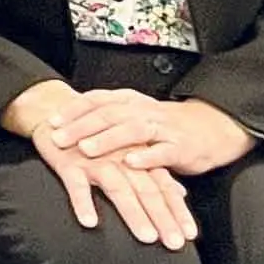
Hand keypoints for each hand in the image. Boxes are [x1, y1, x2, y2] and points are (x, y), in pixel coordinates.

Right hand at [27, 122, 199, 248]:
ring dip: (134, 213)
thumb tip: (180, 193)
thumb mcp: (126, 152)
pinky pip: (77, 184)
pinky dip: (83, 202)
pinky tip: (90, 221)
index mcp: (137, 159)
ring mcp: (95, 162)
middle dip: (162, 218)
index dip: (177, 211)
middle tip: (174, 243)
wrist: (53, 111)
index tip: (189, 235)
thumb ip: (153, 173)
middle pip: (147, 191)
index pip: (163, 188)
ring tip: (146, 237)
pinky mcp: (68, 163)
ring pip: (119, 189)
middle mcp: (121, 160)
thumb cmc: (93, 137)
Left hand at [46, 90, 255, 177]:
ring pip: (132, 129)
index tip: (52, 121)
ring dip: (108, 139)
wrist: (211, 127)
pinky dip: (147, 156)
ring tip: (87, 149)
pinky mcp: (181, 147)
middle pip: (109, 114)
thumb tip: (68, 122)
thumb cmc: (164, 124)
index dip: (73, 110)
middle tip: (58, 138)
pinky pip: (163, 150)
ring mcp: (163, 128)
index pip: (97, 100)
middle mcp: (144, 111)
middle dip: (81, 126)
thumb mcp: (134, 114)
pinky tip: (131, 163)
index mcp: (130, 101)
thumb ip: (106, 116)